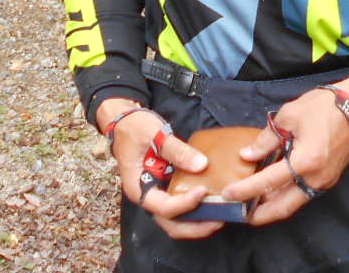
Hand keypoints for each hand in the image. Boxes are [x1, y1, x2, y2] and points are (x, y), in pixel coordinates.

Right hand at [95, 97, 221, 239]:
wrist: (126, 122)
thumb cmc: (135, 128)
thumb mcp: (154, 135)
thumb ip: (176, 150)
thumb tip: (201, 165)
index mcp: (138, 188)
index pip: (163, 207)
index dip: (184, 204)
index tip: (203, 191)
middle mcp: (148, 197)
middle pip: (170, 224)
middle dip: (195, 226)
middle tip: (219, 219)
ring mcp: (158, 193)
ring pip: (176, 220)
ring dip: (198, 222)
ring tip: (222, 215)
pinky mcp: (167, 187)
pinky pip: (181, 206)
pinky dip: (197, 209)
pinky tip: (214, 201)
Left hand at [221, 73, 348, 226]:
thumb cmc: (323, 107)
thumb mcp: (289, 116)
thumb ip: (267, 139)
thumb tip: (248, 156)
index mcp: (305, 162)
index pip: (268, 182)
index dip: (245, 190)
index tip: (228, 195)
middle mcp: (316, 179)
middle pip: (283, 207)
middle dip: (260, 215)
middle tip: (240, 214)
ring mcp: (324, 181)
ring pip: (294, 203)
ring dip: (273, 208)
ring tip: (253, 206)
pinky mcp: (329, 179)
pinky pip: (304, 194)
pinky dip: (287, 197)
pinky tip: (274, 192)